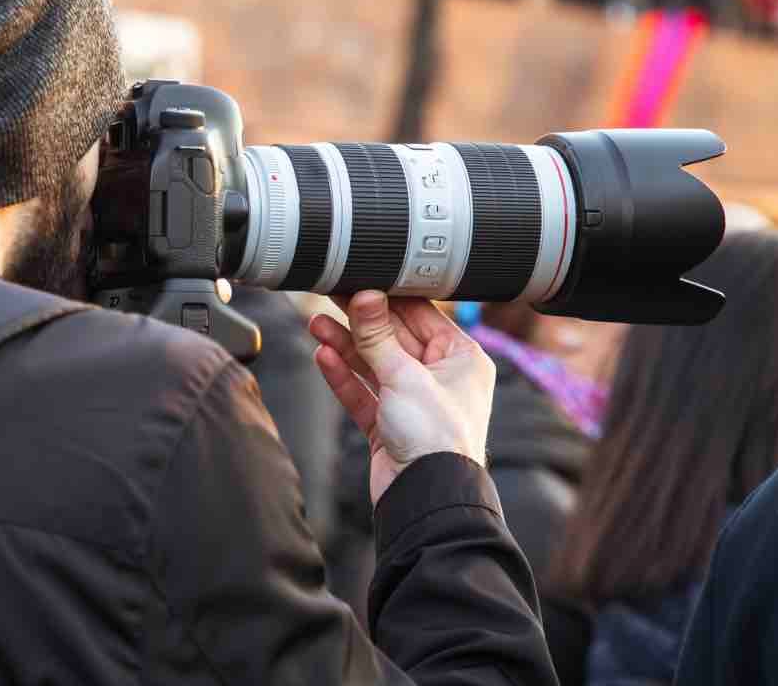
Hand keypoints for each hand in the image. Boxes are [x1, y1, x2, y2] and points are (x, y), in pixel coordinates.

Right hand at [309, 291, 495, 506]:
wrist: (427, 498)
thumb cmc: (436, 439)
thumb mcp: (404, 376)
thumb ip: (378, 336)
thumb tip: (365, 295)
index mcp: (461, 358)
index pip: (420, 315)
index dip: (386, 297)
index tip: (359, 279)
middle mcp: (440, 377)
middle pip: (393, 338)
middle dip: (359, 322)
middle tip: (330, 296)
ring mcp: (413, 402)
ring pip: (374, 365)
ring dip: (345, 346)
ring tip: (316, 324)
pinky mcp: (390, 425)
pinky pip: (364, 392)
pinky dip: (344, 376)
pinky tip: (323, 356)